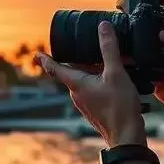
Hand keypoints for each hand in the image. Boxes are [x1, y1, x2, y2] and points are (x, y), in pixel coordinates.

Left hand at [37, 21, 147, 146]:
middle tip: (90, 46)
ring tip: (110, 61)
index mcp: (76, 84)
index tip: (36, 53)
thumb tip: (103, 27)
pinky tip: (116, 79)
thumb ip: (109, 49)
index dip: (45, 59)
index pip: (55, 68)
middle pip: (73, 71)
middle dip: (80, 59)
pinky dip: (101, 81)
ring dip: (94, 70)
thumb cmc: (119, 107)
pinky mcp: (96, 109)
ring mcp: (86, 103)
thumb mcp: (116, 73)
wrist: (126, 136)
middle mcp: (77, 94)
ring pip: (85, 81)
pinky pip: (94, 89)